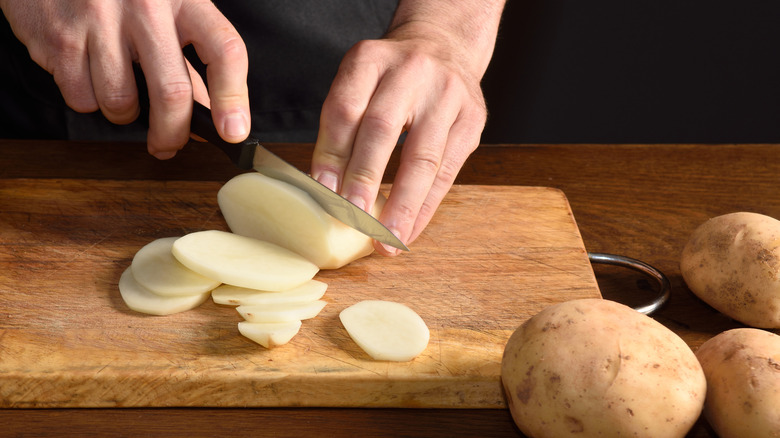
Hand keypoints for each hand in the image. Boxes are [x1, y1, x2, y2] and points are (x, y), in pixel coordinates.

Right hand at [0, 0, 249, 156]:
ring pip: (121, 103)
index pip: (224, 51)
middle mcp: (145, 5)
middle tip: (168, 144)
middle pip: (172, 92)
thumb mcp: (165, 12)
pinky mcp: (62, 36)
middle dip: (172, 133)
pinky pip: (82, 98)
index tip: (233, 131)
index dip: (233, 97)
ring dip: (123, 114)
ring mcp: (100, 19)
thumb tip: (212, 115)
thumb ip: (188, 60)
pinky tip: (86, 71)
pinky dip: (87, 99)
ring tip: (118, 90)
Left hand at [311, 1, 503, 255]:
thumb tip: (328, 189)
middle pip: (383, 129)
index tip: (323, 192)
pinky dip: (425, 207)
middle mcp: (411, 71)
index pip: (346, 108)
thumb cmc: (390, 78)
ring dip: (402, 204)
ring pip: (423, 157)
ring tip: (386, 241)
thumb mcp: (359, 83)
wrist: (444, 46)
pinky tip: (409, 231)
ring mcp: (447, 94)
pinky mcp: (472, 119)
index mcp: (371, 59)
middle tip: (353, 219)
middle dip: (366, 179)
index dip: (332, 153)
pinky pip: (447, 172)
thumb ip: (342, 127)